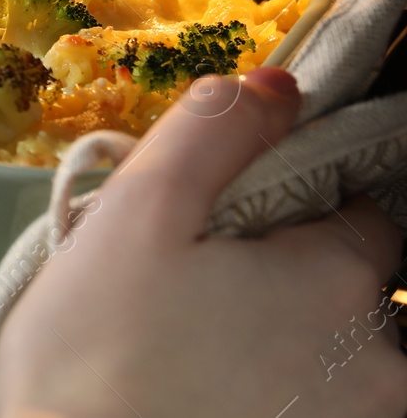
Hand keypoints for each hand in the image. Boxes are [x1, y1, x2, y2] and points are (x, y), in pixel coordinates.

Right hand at [0, 66, 406, 417]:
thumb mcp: (136, 212)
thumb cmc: (92, 352)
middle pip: (352, 290)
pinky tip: (199, 394)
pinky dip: (269, 390)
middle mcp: (379, 364)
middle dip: (287, 281)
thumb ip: (214, 132)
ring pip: (339, 358)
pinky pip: (312, 403)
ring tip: (190, 357)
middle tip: (188, 297)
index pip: (362, 211)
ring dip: (282, 344)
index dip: (292, 206)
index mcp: (340, 278)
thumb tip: (279, 83)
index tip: (219, 228)